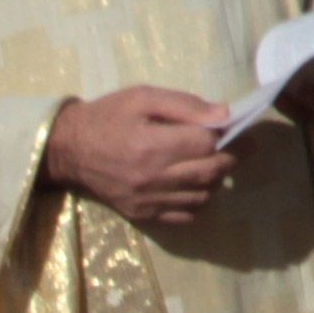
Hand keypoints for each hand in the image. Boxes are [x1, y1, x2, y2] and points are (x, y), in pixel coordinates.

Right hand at [40, 88, 237, 232]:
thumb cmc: (107, 116)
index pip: (206, 144)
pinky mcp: (143, 214)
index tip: (241, 130)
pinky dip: (199, 202)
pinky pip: (184, 215)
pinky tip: (197, 186)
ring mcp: (148, 200)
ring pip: (201, 196)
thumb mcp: (142, 97)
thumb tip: (222, 114)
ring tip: (217, 164)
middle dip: (233, 158)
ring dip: (217, 180)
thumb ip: (184, 105)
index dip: (230, 137)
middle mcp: (152, 177)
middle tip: (244, 147)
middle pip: (210, 172)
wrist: (69, 149)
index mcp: (151, 145)